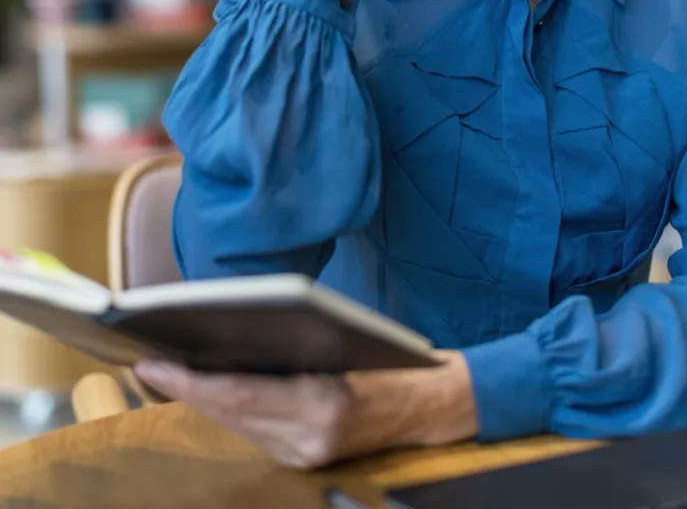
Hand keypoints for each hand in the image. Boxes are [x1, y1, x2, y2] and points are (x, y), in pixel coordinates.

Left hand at [136, 351, 477, 469]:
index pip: (239, 394)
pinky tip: (208, 391)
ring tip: (168, 373)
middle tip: (147, 362)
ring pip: (238, 426)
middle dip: (185, 389)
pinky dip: (228, 410)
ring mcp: (309, 454)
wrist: (437, 402)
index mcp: (324, 403)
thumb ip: (295, 342)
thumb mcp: (348, 338)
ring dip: (201, 400)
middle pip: (231, 414)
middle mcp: (312, 438)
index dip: (190, 380)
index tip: (153, 360)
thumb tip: (233, 330)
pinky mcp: (309, 459)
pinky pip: (256, 433)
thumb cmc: (394, 357)